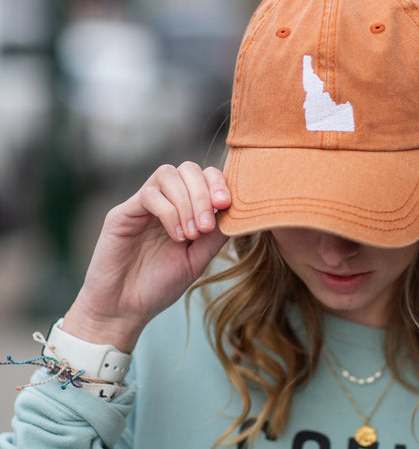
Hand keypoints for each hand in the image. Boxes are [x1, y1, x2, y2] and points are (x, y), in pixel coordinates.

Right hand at [62, 162, 230, 351]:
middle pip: (188, 168)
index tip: (226, 205)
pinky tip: (176, 237)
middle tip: (207, 224)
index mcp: (184, 207)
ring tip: (192, 234)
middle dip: (204, 192)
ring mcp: (142, 204)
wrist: (123, 309)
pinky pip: (149, 194)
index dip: (219, 183)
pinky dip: (169, 212)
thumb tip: (237, 211)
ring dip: (187, 201)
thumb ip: (216, 235)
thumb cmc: (160, 285)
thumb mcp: (198, 259)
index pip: (205, 175)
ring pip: (168, 174)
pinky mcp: (122, 213)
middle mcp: (164, 200)